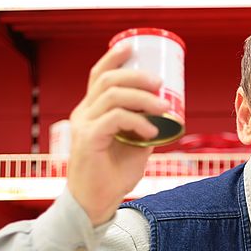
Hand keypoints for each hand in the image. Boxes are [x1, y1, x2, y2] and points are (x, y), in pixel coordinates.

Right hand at [67, 43, 169, 225]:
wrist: (96, 204)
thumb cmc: (113, 176)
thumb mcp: (135, 146)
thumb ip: (145, 127)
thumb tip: (167, 114)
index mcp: (91, 111)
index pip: (98, 76)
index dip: (114, 57)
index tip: (133, 46)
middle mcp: (83, 113)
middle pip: (107, 80)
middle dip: (137, 76)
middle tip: (161, 83)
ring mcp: (83, 125)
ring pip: (112, 96)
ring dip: (143, 98)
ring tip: (164, 107)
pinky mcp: (88, 140)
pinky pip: (114, 118)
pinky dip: (137, 121)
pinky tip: (152, 132)